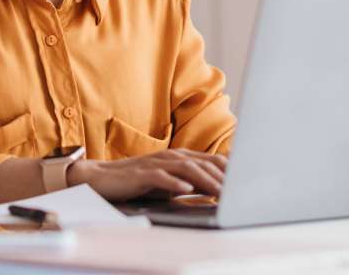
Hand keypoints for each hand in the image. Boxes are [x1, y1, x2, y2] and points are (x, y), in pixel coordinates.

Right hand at [66, 148, 226, 201]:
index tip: (247, 180)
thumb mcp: (167, 180)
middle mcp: (170, 156)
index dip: (229, 170)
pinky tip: (185, 189)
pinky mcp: (141, 174)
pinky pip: (160, 177)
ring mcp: (155, 163)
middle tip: (240, 190)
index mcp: (178, 156)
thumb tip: (215, 189)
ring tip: (221, 191)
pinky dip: (174, 183)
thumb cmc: (137, 181)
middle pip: (202, 163)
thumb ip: (189, 180)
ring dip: (205, 180)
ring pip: (186, 168)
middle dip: (223, 177)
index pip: (210, 160)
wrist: (101, 178)